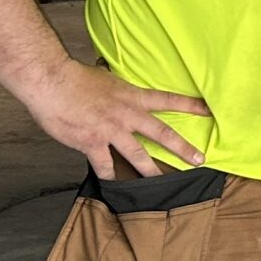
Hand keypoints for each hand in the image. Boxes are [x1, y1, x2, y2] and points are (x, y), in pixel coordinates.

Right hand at [25, 58, 208, 178]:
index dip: (191, 106)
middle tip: (200, 159)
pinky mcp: (92, 144)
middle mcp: (127, 115)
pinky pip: (105, 166)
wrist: (50, 82)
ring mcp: (111, 131)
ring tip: (161, 182)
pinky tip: (112, 183)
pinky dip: (109, 175)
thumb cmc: (74, 77)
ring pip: (138, 156)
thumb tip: (119, 88)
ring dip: (151, 171)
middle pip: (163, 134)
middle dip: (183, 148)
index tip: (210, 111)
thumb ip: (117, 90)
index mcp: (132, 97)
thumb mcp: (106, 78)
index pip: (169, 100)